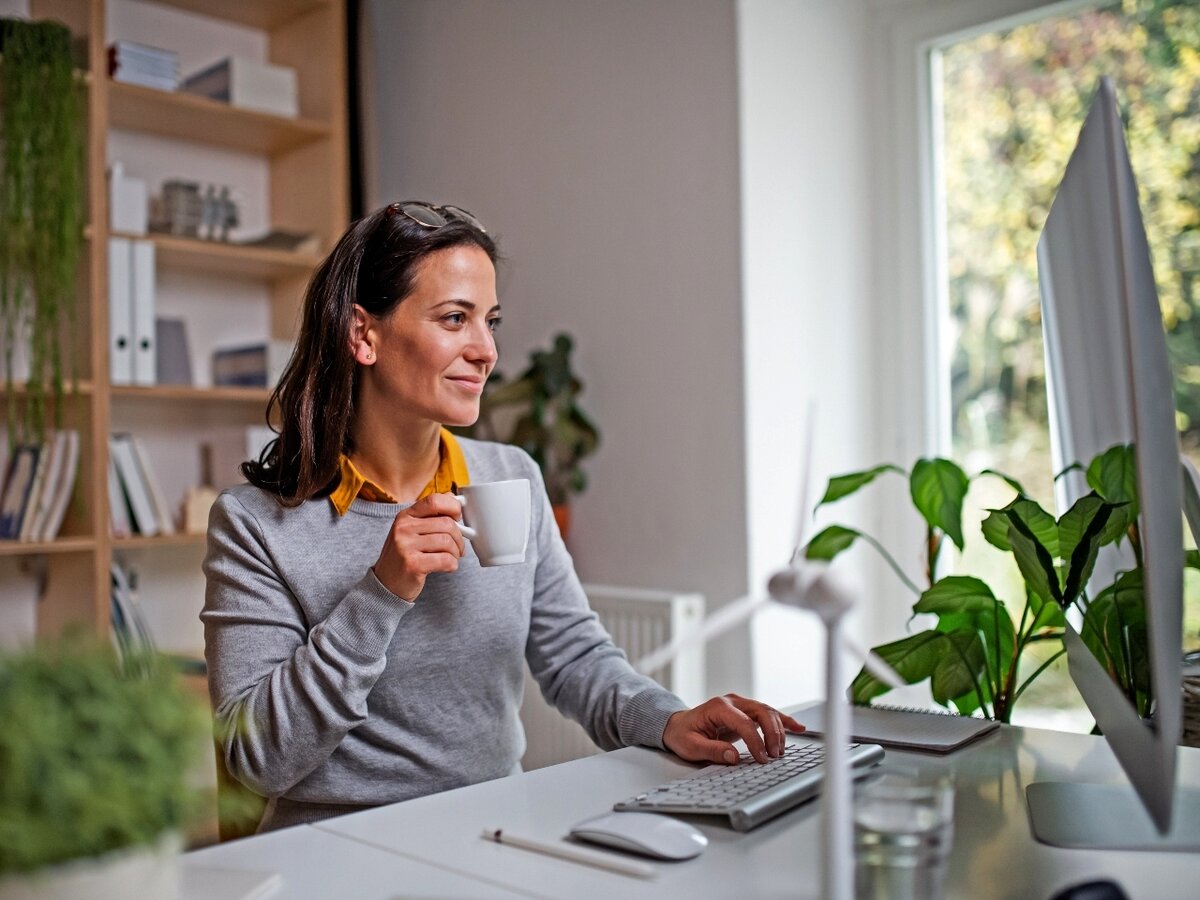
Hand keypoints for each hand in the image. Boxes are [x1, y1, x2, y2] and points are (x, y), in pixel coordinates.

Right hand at [371, 493, 466, 600]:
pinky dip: (452, 565)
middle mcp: (403, 528)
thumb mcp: (412, 531)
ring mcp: (406, 546)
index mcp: (405, 516)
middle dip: (459, 537)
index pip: (434, 500)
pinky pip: (445, 560)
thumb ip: (431, 515)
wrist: (385, 584)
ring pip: (447, 542)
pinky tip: (447, 567)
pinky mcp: (412, 564)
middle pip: (446, 523)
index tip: (458, 517)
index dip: (453, 506)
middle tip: (459, 548)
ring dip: (456, 553)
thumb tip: (454, 498)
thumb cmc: (405, 556)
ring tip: (452, 558)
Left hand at [661, 694, 805, 764]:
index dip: (756, 741)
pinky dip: (784, 721)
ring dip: (779, 731)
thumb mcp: (690, 746)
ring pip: (768, 712)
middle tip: (774, 756)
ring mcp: (741, 705)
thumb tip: (734, 757)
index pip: (744, 722)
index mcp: (719, 707)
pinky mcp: (746, 712)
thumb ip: (712, 751)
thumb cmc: (683, 734)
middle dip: (772, 734)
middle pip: (762, 711)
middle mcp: (732, 702)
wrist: (677, 725)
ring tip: (781, 752)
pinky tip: (798, 727)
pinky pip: (768, 714)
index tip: (761, 758)